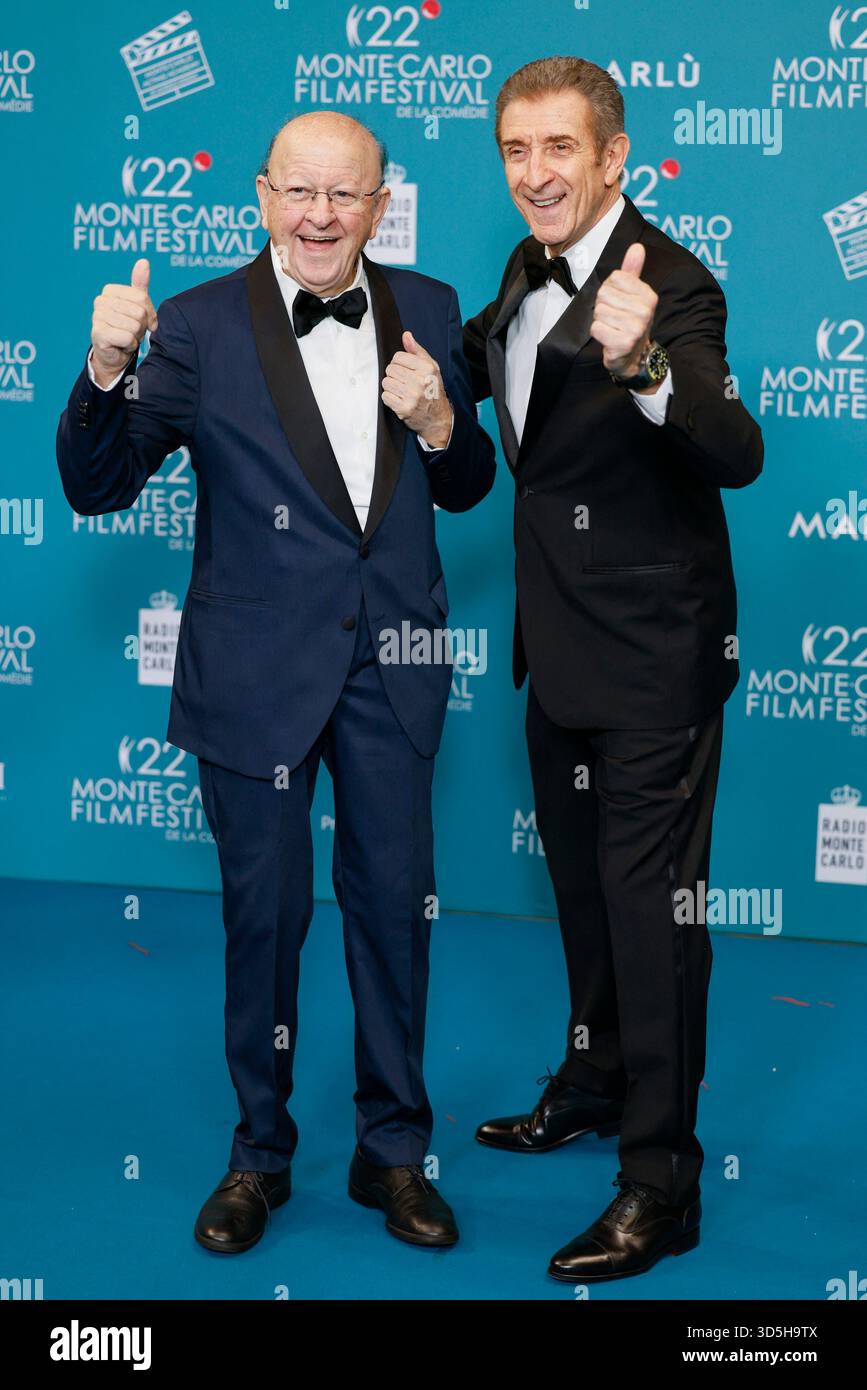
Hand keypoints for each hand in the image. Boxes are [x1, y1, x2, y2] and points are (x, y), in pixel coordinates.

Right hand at [91, 258, 156, 386]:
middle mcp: (100, 301)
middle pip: (139, 312)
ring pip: (134, 326)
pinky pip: (127, 338)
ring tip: (126, 337)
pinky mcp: (98, 334)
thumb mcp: (138, 305)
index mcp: (110, 290)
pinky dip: (130, 345)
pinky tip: (121, 345)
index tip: (142, 320)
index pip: (142, 298)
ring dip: (136, 337)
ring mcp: (97, 317)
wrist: (115, 353)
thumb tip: (144, 261)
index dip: (148, 313)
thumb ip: (140, 284)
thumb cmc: (127, 327)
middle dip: (141, 326)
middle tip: (132, 331)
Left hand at [382, 330, 452, 447]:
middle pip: (390, 369)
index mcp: (427, 368)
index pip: (398, 357)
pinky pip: (385, 396)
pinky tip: (399, 399)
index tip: (405, 370)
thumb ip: (417, 351)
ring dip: (391, 386)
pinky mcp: (404, 409)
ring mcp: (411, 396)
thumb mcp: (431, 367)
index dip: (399, 363)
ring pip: (386, 382)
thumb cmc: (433, 389)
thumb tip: (406, 335)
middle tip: (404, 382)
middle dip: (394, 375)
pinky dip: (389, 398)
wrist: (438, 417)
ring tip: (402, 391)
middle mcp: (420, 381)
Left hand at [591, 242, 658, 382]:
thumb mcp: (634, 295)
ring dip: (600, 321)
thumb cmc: (630, 322)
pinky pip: (596, 328)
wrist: (635, 357)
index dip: (610, 289)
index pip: (614, 278)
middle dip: (603, 306)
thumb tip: (637, 246)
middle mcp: (645, 311)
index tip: (619, 303)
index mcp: (649, 295)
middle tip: (614, 318)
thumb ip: (633, 271)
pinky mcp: (623, 343)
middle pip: (603, 294)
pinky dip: (598, 334)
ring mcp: (636, 328)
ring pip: (598, 311)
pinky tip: (609, 338)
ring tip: (612, 328)